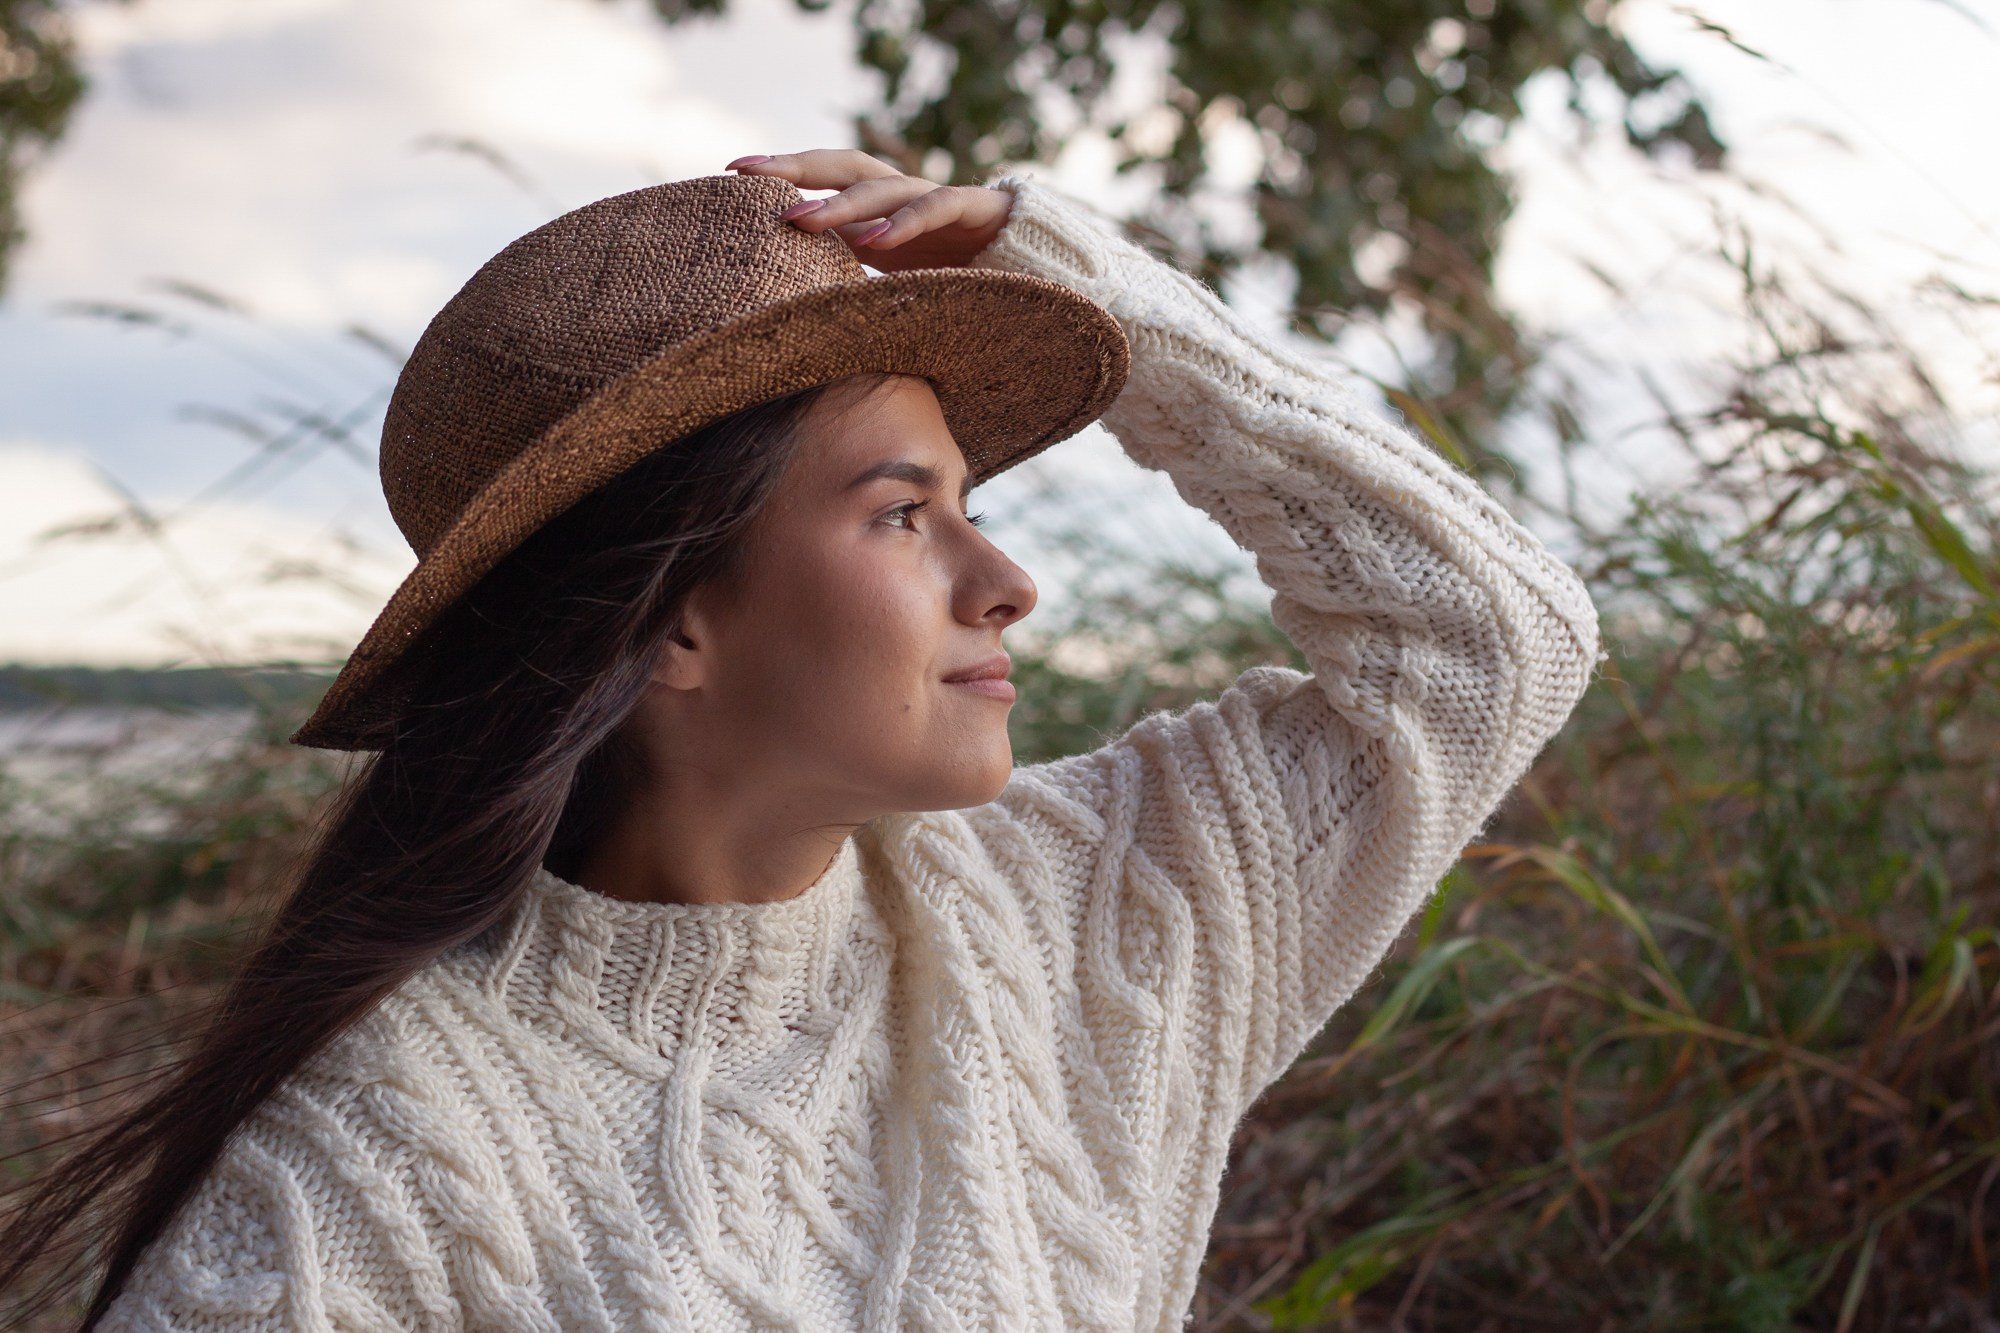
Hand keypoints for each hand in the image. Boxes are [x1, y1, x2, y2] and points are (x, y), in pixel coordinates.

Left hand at [725, 149, 1012, 271]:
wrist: (1022, 262)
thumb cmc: (947, 267)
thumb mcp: (887, 269)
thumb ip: (844, 264)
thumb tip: (784, 286)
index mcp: (876, 202)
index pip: (822, 176)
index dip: (781, 171)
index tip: (730, 173)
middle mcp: (899, 191)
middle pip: (842, 166)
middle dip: (796, 167)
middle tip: (751, 175)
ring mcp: (933, 197)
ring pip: (880, 188)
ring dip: (838, 203)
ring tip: (799, 219)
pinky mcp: (970, 210)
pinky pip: (934, 209)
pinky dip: (903, 223)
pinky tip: (875, 239)